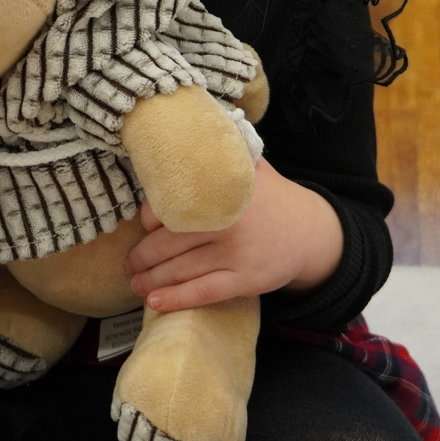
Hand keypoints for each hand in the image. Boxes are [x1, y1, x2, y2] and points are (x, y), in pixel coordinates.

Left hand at [123, 158, 343, 312]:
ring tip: (136, 283)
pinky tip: (155, 302)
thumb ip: (218, 156)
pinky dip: (176, 298)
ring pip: (181, 269)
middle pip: (169, 243)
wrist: (310, 231)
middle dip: (142, 256)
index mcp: (220, 192)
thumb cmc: (269, 198)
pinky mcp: (245, 280)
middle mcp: (226, 222)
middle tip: (129, 262)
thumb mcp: (248, 166)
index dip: (148, 219)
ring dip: (151, 279)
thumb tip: (178, 138)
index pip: (169, 207)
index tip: (142, 227)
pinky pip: (202, 292)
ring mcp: (235, 253)